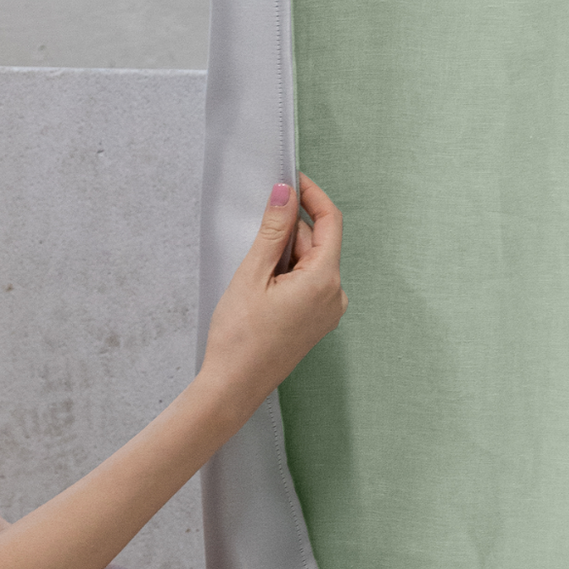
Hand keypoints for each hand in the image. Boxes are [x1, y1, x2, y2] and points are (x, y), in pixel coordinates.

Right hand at [201, 175, 345, 405]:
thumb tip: (285, 194)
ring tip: (252, 272)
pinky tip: (261, 285)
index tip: (292, 180)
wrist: (234, 387)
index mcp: (324, 280)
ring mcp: (328, 311)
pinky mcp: (317, 321)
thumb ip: (273, 230)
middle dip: (289, 229)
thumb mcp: (252, 274)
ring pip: (311, 263)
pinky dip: (287, 273)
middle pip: (318, 242)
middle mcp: (335, 295)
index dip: (312, 195)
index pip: (330, 221)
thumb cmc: (239, 338)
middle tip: (255, 230)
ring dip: (285, 253)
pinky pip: (308, 283)